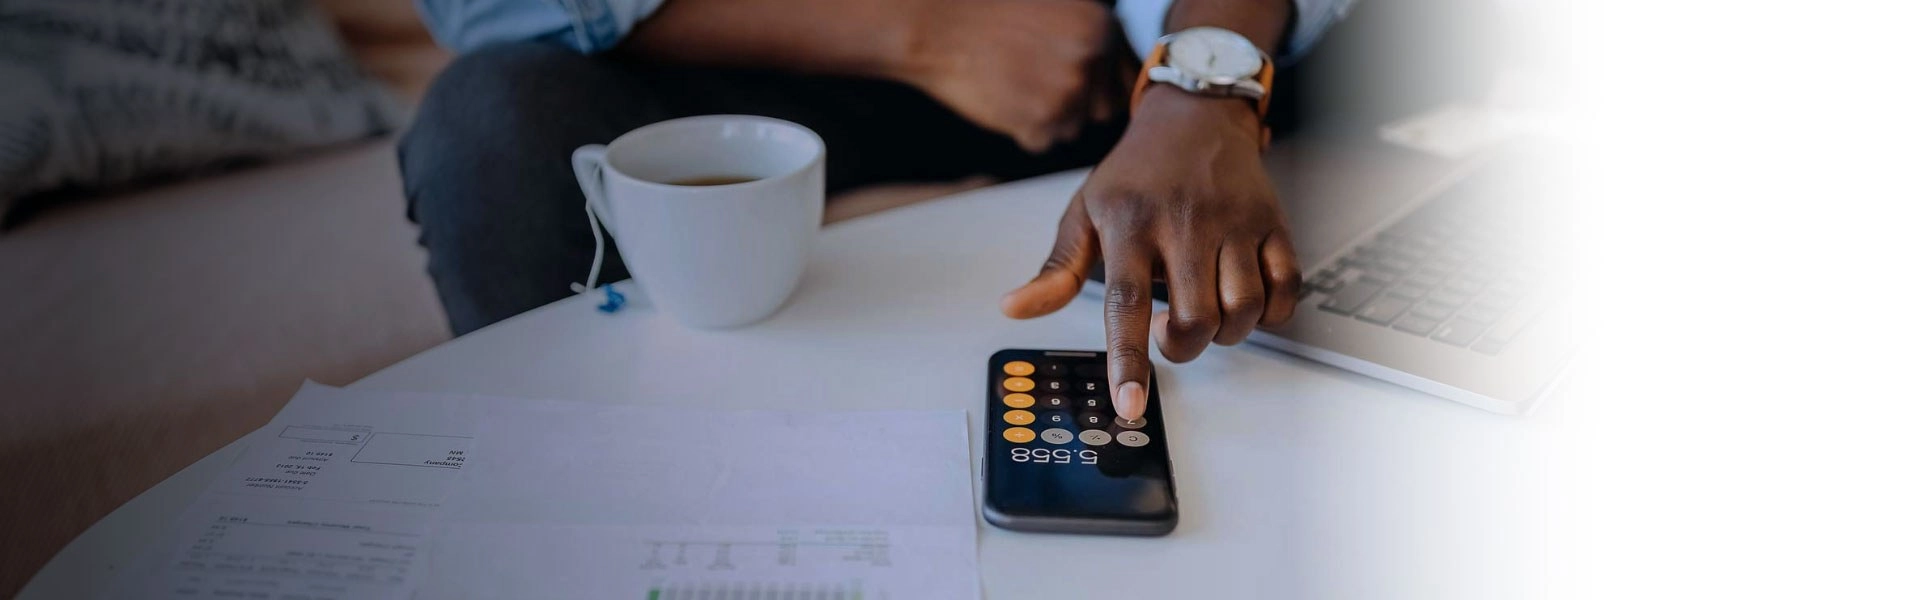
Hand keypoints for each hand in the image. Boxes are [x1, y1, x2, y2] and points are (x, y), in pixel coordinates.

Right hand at [899, 0, 1119, 152]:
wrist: (937, 23)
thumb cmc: (990, 9)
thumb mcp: (1058, 5)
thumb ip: (1094, 35)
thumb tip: (1122, 73)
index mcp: (1103, 25)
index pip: (1129, 76)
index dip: (1104, 84)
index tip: (1085, 86)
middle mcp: (1092, 59)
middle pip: (1105, 109)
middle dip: (1080, 104)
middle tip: (1040, 85)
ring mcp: (1067, 93)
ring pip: (1072, 128)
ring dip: (1049, 117)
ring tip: (1015, 84)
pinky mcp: (1039, 122)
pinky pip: (1042, 141)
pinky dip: (1022, 129)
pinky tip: (1001, 98)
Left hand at [1001, 87, 1302, 420]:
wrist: (1196, 115)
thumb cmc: (1136, 173)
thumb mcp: (1085, 212)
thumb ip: (1056, 269)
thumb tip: (1015, 309)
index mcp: (1131, 224)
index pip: (1126, 303)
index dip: (1128, 360)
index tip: (1129, 404)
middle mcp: (1186, 223)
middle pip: (1194, 317)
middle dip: (1182, 347)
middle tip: (1169, 333)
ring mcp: (1235, 222)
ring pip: (1244, 308)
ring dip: (1227, 333)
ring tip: (1206, 315)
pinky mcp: (1273, 223)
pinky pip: (1286, 288)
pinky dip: (1270, 313)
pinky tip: (1246, 302)